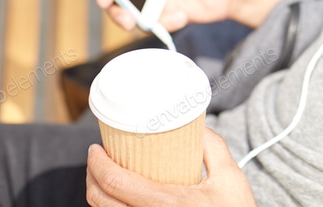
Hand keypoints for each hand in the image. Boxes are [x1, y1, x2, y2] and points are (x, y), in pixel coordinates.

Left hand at [86, 128, 257, 206]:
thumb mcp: (230, 177)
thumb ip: (213, 147)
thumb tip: (196, 124)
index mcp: (167, 204)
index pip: (115, 183)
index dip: (97, 163)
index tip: (96, 148)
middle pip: (100, 201)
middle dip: (91, 176)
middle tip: (98, 159)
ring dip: (99, 194)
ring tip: (107, 176)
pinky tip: (119, 197)